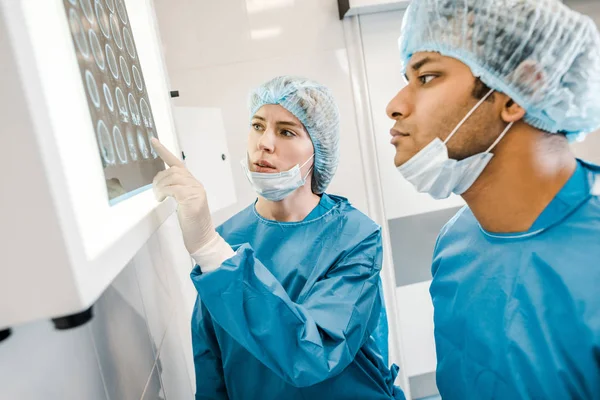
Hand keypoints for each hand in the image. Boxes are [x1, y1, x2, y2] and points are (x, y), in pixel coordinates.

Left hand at [151, 138, 216, 253]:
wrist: (202, 239)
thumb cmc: (191, 223)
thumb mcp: (182, 204)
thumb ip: (175, 191)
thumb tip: (160, 185)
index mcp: (193, 184)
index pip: (178, 163)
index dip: (164, 151)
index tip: (153, 140)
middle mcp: (196, 185)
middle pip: (174, 170)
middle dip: (159, 178)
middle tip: (155, 191)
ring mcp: (196, 192)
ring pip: (173, 178)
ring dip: (161, 186)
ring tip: (158, 197)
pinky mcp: (193, 200)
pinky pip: (174, 189)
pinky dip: (165, 192)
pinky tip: (163, 199)